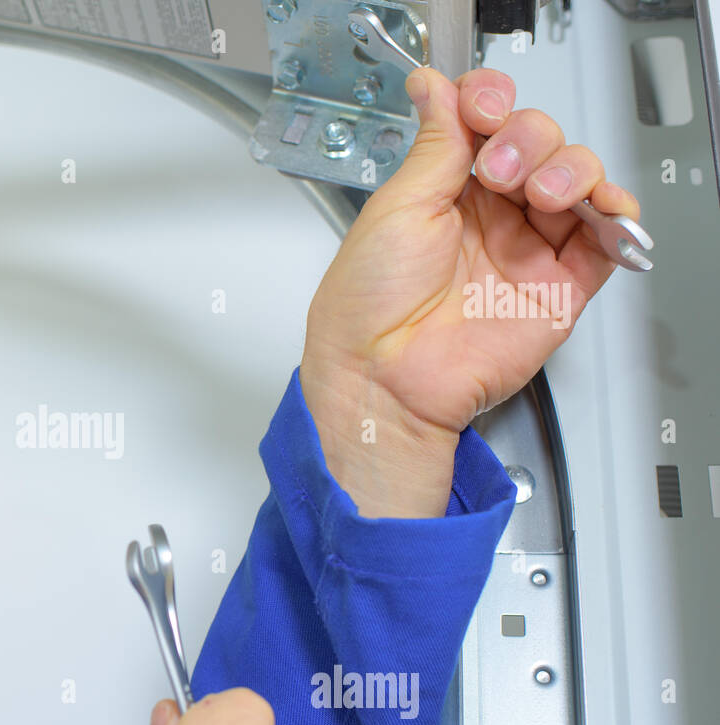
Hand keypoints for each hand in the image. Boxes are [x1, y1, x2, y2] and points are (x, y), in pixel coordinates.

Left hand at [300, 66, 640, 515]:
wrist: (384, 379)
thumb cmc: (368, 306)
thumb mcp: (397, 207)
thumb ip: (436, 145)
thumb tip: (436, 88)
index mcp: (444, 192)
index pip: (488, 125)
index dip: (494, 104)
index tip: (484, 108)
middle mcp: (488, 217)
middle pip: (539, 143)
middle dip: (530, 138)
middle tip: (499, 168)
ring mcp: (525, 249)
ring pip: (577, 179)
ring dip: (570, 168)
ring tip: (539, 192)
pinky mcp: (559, 287)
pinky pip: (606, 239)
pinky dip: (615, 214)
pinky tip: (595, 207)